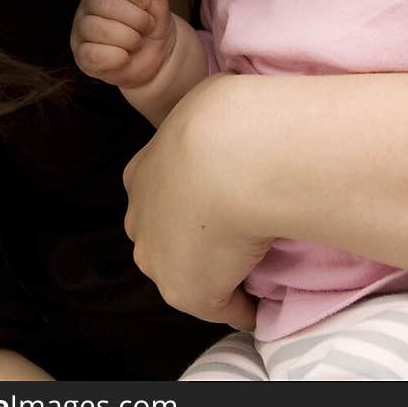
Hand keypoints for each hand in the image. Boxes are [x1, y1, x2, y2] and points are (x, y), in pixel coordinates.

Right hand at [70, 0, 175, 91]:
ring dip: (130, 39)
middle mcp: (87, 3)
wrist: (159, 57)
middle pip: (104, 2)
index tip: (147, 2)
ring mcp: (81, 29)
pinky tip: (124, 56)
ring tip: (136, 41)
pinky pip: (96, 55)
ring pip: (99, 29)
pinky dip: (119, 58)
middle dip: (136, 18)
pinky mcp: (81, 56)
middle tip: (146, 26)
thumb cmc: (152, 22)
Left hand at [122, 74, 269, 330]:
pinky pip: (223, 306)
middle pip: (166, 239)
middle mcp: (140, 218)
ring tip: (258, 265)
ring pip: (190, 271)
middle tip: (243, 232)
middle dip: (195, 240)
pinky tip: (267, 297)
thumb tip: (228, 100)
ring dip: (219, 272)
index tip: (228, 199)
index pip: (163, 197)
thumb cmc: (227, 120)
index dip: (194, 201)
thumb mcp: (209, 103)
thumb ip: (208, 118)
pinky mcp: (189, 292)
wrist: (232, 155)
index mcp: (142, 173)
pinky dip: (244, 305)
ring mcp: (158, 258)